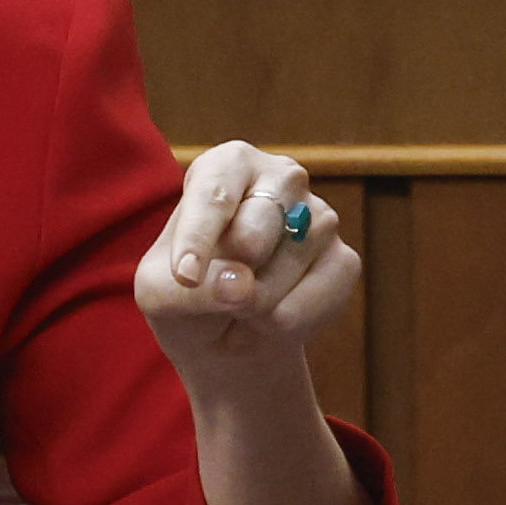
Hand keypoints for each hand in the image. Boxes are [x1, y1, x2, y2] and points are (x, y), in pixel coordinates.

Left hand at [136, 143, 354, 386]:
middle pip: (256, 231)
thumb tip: (242, 286)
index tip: (185, 277)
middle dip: (231, 278)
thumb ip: (189, 288)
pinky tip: (272, 318)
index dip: (199, 239)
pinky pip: (319, 297)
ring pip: (289, 267)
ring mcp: (319, 216)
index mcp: (228, 166)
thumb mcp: (161, 294)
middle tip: (220, 294)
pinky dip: (287, 323)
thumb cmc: (185, 298)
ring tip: (243, 305)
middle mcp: (280, 178)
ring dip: (256, 306)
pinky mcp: (344, 259)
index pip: (215, 194)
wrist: (225, 338)